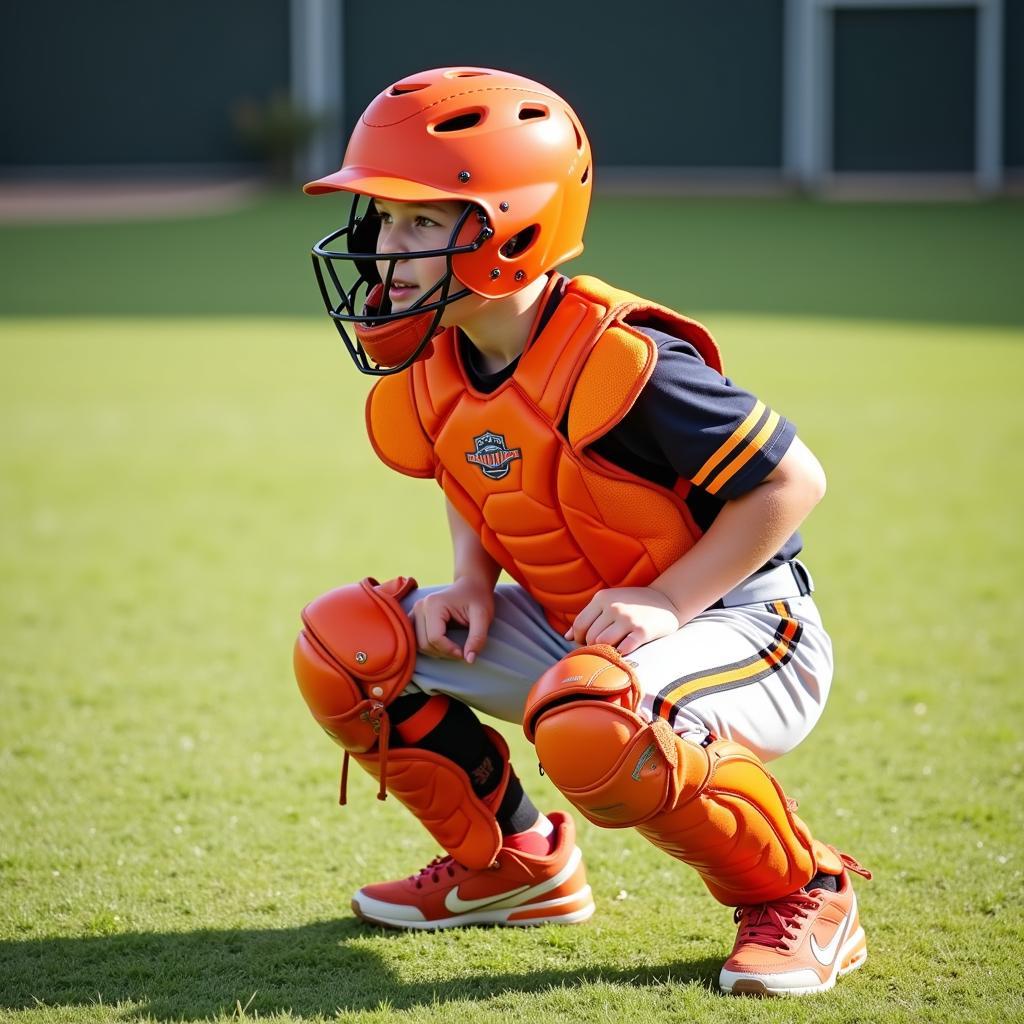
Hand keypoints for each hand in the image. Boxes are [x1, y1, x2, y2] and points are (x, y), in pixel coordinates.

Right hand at [411, 577, 494, 663]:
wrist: (471, 585)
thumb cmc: (478, 599)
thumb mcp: (484, 616)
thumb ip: (478, 637)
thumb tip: (469, 660)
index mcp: (434, 604)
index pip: (435, 638)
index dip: (450, 650)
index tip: (465, 653)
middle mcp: (420, 606)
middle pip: (424, 643)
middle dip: (443, 653)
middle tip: (461, 652)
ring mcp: (415, 611)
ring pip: (418, 644)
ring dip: (435, 652)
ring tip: (452, 647)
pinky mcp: (414, 617)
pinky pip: (416, 640)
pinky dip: (428, 647)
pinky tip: (442, 645)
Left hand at [564, 587, 680, 655]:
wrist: (667, 600)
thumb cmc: (633, 604)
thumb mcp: (609, 603)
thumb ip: (588, 617)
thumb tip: (567, 638)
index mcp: (602, 598)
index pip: (580, 624)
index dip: (580, 638)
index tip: (587, 643)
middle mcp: (613, 606)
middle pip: (591, 636)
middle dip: (593, 646)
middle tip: (602, 648)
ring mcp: (628, 619)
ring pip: (603, 643)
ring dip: (605, 650)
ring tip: (612, 650)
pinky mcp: (642, 631)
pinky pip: (623, 649)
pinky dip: (621, 653)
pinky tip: (625, 651)